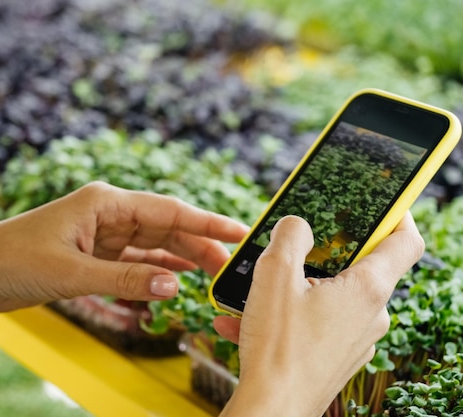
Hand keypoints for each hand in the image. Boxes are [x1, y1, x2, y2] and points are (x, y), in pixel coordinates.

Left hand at [0, 181, 248, 368]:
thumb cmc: (15, 260)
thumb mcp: (73, 273)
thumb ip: (126, 280)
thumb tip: (174, 284)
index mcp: (104, 202)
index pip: (167, 209)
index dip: (205, 221)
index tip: (238, 230)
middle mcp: (108, 214)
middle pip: (165, 226)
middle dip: (199, 243)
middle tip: (231, 264)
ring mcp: (102, 235)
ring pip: (153, 244)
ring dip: (181, 257)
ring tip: (213, 271)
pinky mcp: (94, 255)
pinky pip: (135, 261)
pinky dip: (156, 269)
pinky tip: (178, 276)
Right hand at [214, 213, 423, 416]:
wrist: (271, 409)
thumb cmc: (278, 345)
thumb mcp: (274, 275)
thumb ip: (289, 237)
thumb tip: (298, 225)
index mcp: (366, 290)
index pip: (405, 242)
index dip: (399, 214)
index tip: (386, 202)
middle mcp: (370, 316)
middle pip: (358, 268)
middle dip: (321, 255)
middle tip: (290, 250)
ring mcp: (355, 340)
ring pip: (328, 298)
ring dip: (291, 290)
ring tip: (251, 296)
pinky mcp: (336, 357)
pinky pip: (314, 324)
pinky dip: (285, 317)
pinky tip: (245, 322)